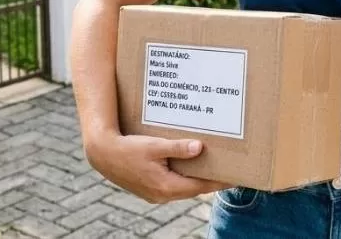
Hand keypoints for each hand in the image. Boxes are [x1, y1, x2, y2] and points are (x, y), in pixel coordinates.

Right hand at [83, 132, 227, 203]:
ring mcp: (156, 194)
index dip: (220, 182)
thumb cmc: (127, 149)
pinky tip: (192, 167)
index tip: (237, 177)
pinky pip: (174, 185)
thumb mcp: (154, 145)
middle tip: (231, 171)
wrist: (103, 154)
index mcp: (166, 186)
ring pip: (184, 187)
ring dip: (198, 179)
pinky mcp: (151, 189)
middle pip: (194, 189)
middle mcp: (162, 194)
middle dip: (212, 180)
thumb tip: (198, 148)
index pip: (201, 186)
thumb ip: (177, 147)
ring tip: (216, 169)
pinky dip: (185, 178)